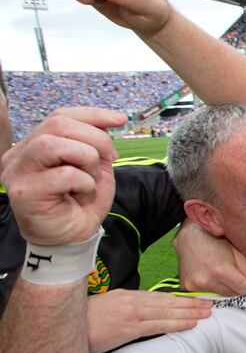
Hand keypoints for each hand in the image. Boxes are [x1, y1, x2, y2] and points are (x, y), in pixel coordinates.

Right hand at [1, 107, 125, 245]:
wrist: (73, 237)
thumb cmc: (81, 201)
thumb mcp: (94, 165)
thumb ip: (95, 142)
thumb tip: (111, 119)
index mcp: (34, 144)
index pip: (60, 115)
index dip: (93, 114)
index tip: (121, 119)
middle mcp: (19, 155)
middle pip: (57, 124)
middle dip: (95, 137)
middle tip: (112, 157)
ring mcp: (17, 173)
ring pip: (53, 144)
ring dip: (86, 158)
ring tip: (91, 177)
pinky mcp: (24, 193)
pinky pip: (63, 175)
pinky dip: (84, 182)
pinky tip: (81, 194)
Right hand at [87, 289, 211, 352]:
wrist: (66, 325)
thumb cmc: (85, 320)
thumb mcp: (108, 306)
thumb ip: (127, 306)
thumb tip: (144, 310)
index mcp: (128, 295)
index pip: (160, 296)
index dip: (180, 297)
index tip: (195, 298)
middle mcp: (133, 301)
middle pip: (169, 301)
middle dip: (191, 302)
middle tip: (210, 303)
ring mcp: (133, 313)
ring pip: (169, 311)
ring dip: (190, 311)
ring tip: (207, 312)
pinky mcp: (130, 328)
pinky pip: (159, 325)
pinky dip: (178, 323)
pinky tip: (191, 323)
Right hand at [175, 220, 245, 295]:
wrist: (190, 235)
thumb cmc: (215, 239)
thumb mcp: (237, 251)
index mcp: (220, 270)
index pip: (244, 288)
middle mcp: (206, 281)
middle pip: (234, 294)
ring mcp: (195, 286)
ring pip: (223, 295)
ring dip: (232, 289)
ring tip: (235, 277)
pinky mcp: (188, 288)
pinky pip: (209, 294)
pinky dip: (218, 289)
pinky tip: (221, 280)